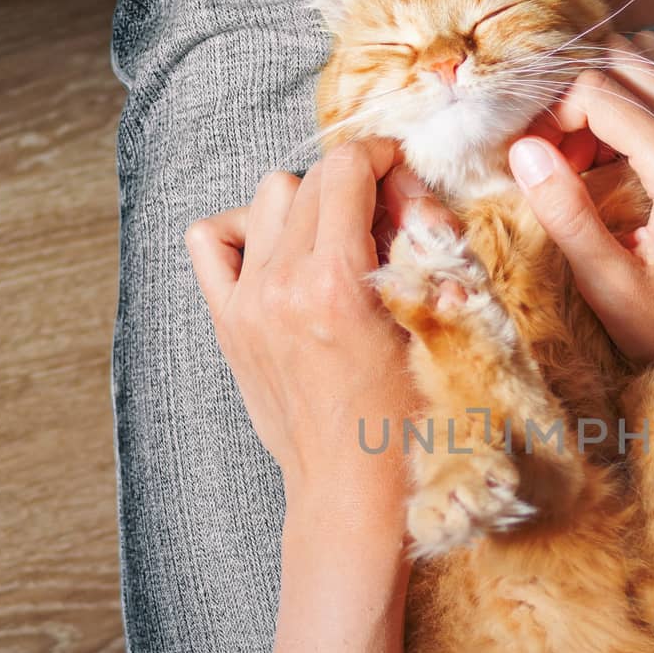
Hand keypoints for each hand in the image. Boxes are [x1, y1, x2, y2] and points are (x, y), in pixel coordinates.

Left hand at [185, 142, 457, 652]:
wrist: (351, 493)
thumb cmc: (407, 426)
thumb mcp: (441, 336)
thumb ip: (434, 260)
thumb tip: (419, 206)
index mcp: (339, 285)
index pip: (347, 167)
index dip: (383, 158)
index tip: (404, 178)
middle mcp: (283, 284)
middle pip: (313, 176)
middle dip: (357, 183)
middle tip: (388, 220)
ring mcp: (248, 302)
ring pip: (269, 196)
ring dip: (309, 203)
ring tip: (340, 241)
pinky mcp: (228, 321)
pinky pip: (212, 239)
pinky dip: (244, 231)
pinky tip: (280, 257)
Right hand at [507, 31, 653, 367]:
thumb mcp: (609, 287)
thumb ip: (566, 216)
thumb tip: (524, 150)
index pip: (600, 90)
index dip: (552, 112)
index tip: (534, 155)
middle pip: (627, 57)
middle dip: (578, 91)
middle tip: (558, 150)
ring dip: (610, 83)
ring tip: (588, 144)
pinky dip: (642, 86)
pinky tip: (621, 135)